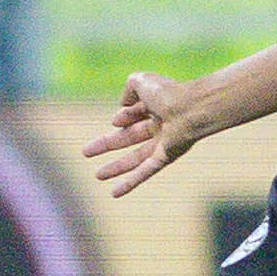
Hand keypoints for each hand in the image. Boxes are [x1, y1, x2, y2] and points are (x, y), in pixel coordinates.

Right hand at [80, 71, 202, 197]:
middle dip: (106, 145)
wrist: (191, 110)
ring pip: (134, 159)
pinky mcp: (166, 157)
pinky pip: (145, 172)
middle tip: (85, 152)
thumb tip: (121, 106)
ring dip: (115, 168)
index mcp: (155, 106)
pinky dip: (130, 183)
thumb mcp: (142, 81)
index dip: (123, 117)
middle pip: (127, 138)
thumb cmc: (168, 93)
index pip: (131, 115)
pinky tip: (114, 193)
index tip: (118, 121)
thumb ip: (129, 89)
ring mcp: (163, 144)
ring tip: (97, 176)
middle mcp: (159, 126)